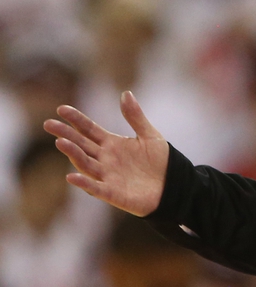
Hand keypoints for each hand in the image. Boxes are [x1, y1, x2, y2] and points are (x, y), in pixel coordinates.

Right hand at [43, 91, 168, 216]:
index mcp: (111, 144)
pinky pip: (96, 188)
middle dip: (66, 134)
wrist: (175, 185)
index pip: (89, 129)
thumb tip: (125, 93)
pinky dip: (84, 183)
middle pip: (81, 145)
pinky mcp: (114, 193)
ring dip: (73, 154)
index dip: (76, 119)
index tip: (61, 109)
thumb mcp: (149, 135)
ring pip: (85, 164)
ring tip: (61, 142)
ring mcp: (107, 176)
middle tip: (49, 124)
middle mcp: (105, 159)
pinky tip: (71, 177)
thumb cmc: (161, 161)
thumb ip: (135, 117)